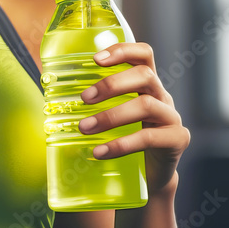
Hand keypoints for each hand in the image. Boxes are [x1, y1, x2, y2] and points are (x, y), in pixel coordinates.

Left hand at [77, 42, 188, 195]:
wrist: (152, 176)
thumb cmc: (126, 139)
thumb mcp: (114, 116)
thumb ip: (95, 103)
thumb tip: (51, 96)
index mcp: (147, 84)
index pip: (144, 54)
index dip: (122, 50)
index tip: (96, 59)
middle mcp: (163, 95)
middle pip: (145, 75)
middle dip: (112, 84)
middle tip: (84, 98)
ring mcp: (172, 117)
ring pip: (146, 105)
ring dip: (111, 115)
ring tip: (85, 128)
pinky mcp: (177, 140)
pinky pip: (149, 137)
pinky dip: (121, 144)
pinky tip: (100, 152)